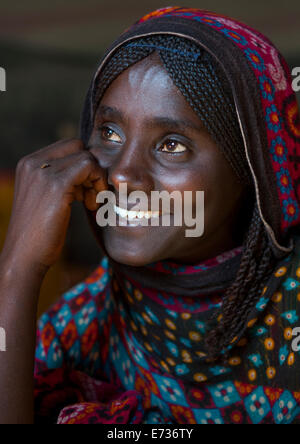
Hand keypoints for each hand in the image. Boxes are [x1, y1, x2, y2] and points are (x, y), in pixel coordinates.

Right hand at [1, 139, 107, 271]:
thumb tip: (87, 172)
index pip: (67, 147)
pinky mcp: (56, 184)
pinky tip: (91, 205)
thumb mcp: (46, 199)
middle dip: (91, 168)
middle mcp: (32, 162)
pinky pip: (89, 167)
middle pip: (78, 146)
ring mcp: (43, 171)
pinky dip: (97, 184)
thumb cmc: (38, 233)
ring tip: (91, 203)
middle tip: (91, 194)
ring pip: (86, 156)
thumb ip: (60, 181)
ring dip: (96, 179)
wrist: (24, 256)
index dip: (83, 166)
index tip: (85, 191)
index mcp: (28, 164)